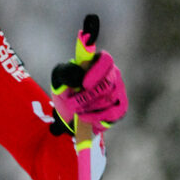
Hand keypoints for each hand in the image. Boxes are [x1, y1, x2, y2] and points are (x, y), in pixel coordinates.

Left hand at [50, 15, 127, 135]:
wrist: (68, 117)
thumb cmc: (64, 92)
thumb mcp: (59, 79)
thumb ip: (67, 71)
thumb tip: (80, 76)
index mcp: (97, 64)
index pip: (104, 60)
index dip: (96, 70)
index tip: (83, 82)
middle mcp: (112, 75)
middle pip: (106, 83)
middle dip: (87, 95)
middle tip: (73, 101)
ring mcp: (118, 92)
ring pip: (107, 100)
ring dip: (88, 108)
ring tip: (76, 111)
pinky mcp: (120, 109)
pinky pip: (112, 114)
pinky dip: (96, 119)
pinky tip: (86, 119)